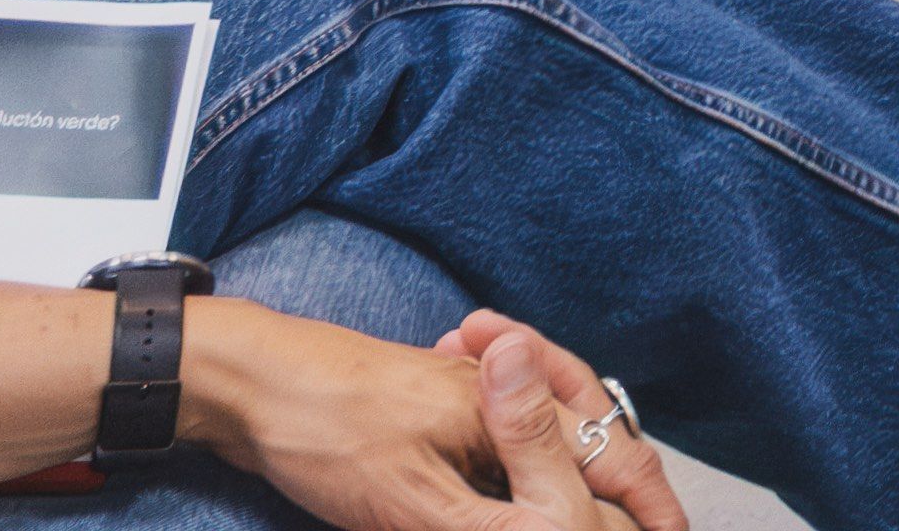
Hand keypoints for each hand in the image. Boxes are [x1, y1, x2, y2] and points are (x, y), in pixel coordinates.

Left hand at [181, 301, 677, 530]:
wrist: (248, 382)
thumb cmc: (322, 430)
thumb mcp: (409, 504)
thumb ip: (489, 526)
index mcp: (509, 410)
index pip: (612, 458)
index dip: (650, 509)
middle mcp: (499, 394)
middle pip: (591, 441)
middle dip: (624, 493)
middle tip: (649, 525)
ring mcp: (464, 400)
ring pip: (544, 442)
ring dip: (565, 481)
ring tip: (600, 506)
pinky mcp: (428, 414)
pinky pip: (498, 444)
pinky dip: (511, 475)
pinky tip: (496, 493)